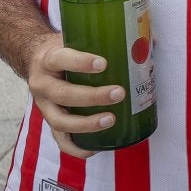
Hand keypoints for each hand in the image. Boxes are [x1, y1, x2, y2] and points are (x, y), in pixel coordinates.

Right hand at [25, 33, 125, 158]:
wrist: (37, 60)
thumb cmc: (66, 50)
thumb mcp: (79, 40)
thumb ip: (110, 41)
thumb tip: (152, 42)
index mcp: (49, 59)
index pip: (61, 59)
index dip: (80, 62)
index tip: (103, 64)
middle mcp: (42, 84)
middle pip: (63, 94)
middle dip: (92, 96)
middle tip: (119, 93)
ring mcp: (44, 106)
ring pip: (60, 121)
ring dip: (87, 124)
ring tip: (111, 119)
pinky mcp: (49, 122)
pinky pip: (60, 141)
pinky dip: (76, 148)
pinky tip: (94, 150)